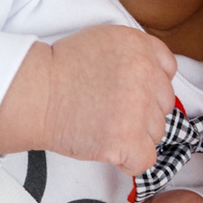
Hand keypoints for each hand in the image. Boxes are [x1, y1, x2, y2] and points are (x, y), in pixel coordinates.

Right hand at [0, 24, 179, 174]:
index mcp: (139, 45)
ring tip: (103, 127)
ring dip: (134, 135)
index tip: (131, 93)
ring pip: (156, 133)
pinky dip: (130, 161)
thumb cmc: (59, 71)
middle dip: (142, 112)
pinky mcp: (128, 138)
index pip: (167, 70)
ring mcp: (139, 107)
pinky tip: (111, 150)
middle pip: (163, 104)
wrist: (34, 94)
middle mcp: (145, 73)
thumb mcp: (102, 41)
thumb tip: (156, 81)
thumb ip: (134, 55)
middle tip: (110, 112)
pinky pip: (146, 160)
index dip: (150, 86)